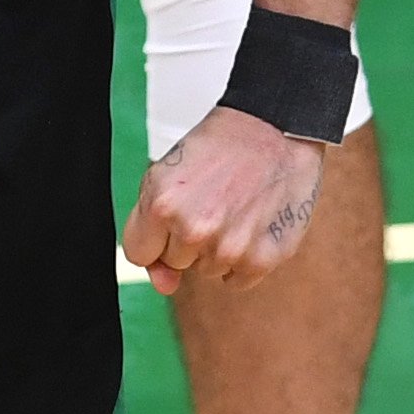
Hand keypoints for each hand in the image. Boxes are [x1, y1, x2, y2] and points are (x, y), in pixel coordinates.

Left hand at [121, 105, 325, 294]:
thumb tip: (163, 284)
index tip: (170, 220)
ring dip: (216, 247)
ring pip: (207, 270)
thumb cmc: (220, 147)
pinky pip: (237, 280)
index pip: (139, 253)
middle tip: (209, 201)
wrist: (273, 129)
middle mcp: (194, 230)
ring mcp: (228, 248)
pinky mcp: (261, 260)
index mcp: (163, 204)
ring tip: (232, 206)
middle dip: (186, 239)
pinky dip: (243, 258)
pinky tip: (249, 223)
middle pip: (175, 262)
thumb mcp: (170, 173)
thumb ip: (153, 229)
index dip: (154, 236)